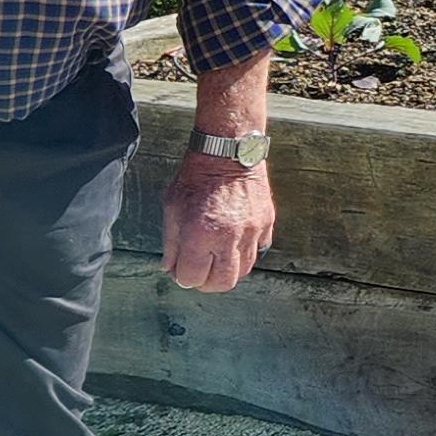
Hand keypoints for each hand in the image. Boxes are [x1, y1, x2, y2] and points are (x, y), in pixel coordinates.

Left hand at [161, 152, 276, 291]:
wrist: (227, 152)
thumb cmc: (196, 176)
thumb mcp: (172, 208)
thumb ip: (171, 243)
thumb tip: (170, 268)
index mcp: (199, 234)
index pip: (191, 278)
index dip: (182, 277)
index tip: (180, 270)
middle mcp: (228, 237)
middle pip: (222, 283)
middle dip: (207, 283)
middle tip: (199, 273)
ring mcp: (250, 231)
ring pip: (244, 271)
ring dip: (227, 269)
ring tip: (216, 257)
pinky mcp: (266, 223)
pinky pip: (258, 251)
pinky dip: (245, 253)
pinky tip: (233, 242)